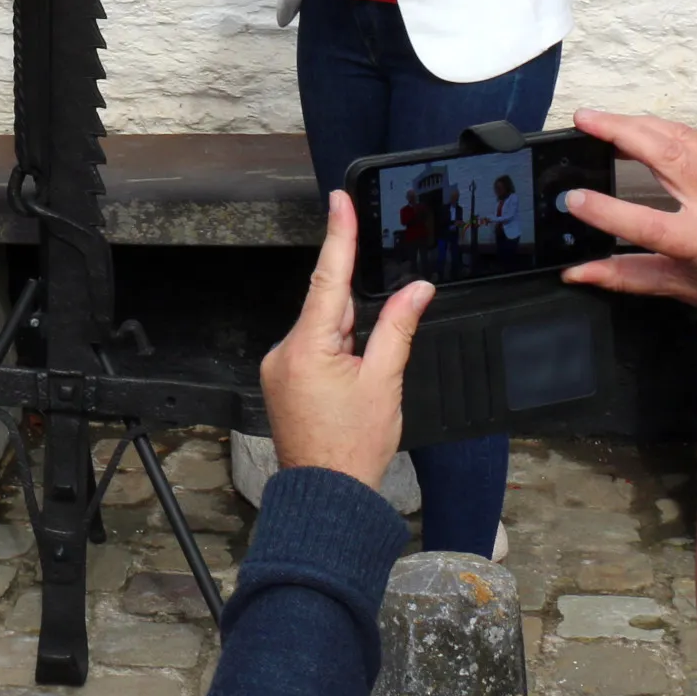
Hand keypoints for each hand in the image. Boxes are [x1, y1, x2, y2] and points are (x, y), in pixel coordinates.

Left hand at [263, 189, 432, 486]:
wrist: (326, 495)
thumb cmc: (353, 448)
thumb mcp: (385, 382)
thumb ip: (398, 328)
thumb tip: (417, 289)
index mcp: (308, 346)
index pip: (328, 277)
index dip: (338, 235)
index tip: (339, 200)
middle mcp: (285, 350)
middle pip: (327, 308)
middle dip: (358, 316)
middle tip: (374, 358)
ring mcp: (280, 367)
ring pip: (322, 331)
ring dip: (349, 342)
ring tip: (363, 388)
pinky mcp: (282, 380)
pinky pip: (313, 350)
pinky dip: (337, 355)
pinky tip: (350, 386)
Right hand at [558, 110, 696, 319]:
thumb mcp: (685, 289)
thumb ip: (628, 276)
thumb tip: (578, 273)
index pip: (646, 223)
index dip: (605, 211)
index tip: (573, 198)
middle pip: (666, 152)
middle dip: (620, 130)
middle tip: (583, 119)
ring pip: (684, 136)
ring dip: (640, 122)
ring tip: (604, 120)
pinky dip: (667, 135)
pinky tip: (645, 134)